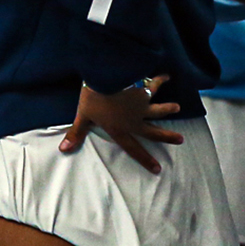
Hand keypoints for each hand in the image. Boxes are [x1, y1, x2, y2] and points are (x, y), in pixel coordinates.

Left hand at [60, 76, 182, 172]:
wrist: (106, 78)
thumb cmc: (93, 99)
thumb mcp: (83, 117)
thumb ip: (76, 134)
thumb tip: (63, 150)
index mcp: (120, 130)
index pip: (134, 149)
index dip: (145, 159)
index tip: (158, 168)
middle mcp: (134, 121)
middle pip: (153, 131)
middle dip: (167, 136)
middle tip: (181, 139)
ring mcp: (142, 106)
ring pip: (158, 109)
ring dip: (168, 108)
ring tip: (178, 107)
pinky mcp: (144, 90)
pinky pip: (154, 85)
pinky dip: (160, 80)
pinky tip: (166, 76)